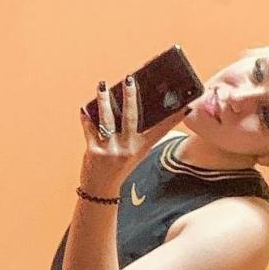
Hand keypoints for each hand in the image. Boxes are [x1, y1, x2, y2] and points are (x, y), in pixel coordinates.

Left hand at [79, 77, 188, 191]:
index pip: (160, 130)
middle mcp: (127, 148)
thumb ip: (134, 134)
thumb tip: (129, 106)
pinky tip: (84, 109)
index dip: (173, 119)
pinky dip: (86, 118)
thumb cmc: (119, 167)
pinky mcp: (94, 151)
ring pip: (106, 119)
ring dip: (103, 101)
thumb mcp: (133, 153)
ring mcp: (110, 150)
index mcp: (141, 148)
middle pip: (130, 118)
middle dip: (130, 97)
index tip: (185, 106)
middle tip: (129, 79)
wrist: (101, 189)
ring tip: (102, 86)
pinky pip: (89, 129)